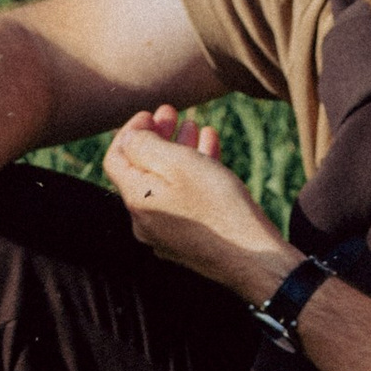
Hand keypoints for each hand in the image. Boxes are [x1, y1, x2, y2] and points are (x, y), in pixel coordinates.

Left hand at [103, 107, 284, 291]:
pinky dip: (192, 175)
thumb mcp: (179, 163)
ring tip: (195, 126)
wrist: (254, 257)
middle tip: (174, 114)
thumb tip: (128, 138)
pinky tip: (209, 153)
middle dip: (157, 138)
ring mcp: (166, 234)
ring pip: (166, 184)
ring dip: (178, 152)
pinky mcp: (188, 241)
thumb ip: (146, 146)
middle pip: (142, 170)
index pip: (116, 158)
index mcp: (137, 200)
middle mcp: (145, 221)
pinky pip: (183, 201)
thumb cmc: (218, 207)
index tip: (151, 113)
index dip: (129, 131)